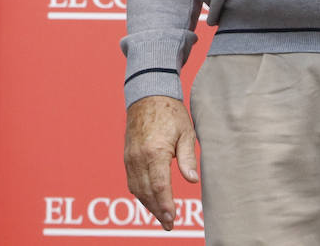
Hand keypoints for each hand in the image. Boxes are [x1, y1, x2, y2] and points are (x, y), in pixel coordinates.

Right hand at [124, 95, 198, 229]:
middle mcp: (138, 157)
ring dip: (147, 205)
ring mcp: (130, 156)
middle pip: (146, 192)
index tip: (172, 219)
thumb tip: (192, 180)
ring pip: (136, 188)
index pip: (159, 186)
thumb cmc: (170, 112)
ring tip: (161, 217)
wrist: (147, 94)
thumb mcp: (186, 132)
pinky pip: (131, 180)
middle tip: (169, 225)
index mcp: (155, 151)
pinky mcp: (127, 155)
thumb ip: (188, 157)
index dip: (166, 206)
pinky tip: (149, 200)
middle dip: (157, 211)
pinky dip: (140, 193)